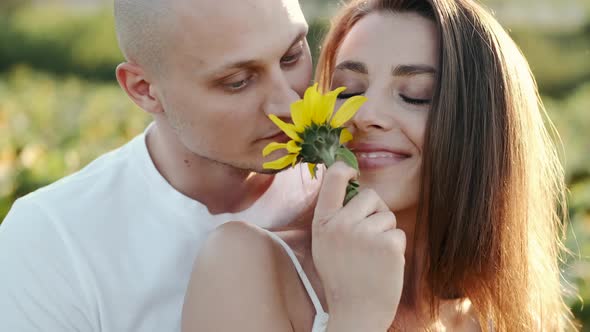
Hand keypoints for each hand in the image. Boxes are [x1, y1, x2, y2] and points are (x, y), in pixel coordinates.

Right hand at [312, 162, 405, 330]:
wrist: (356, 312)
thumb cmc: (342, 277)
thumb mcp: (324, 244)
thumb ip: (333, 218)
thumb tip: (350, 186)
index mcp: (323, 223)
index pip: (332, 180)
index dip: (344, 169)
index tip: (352, 171)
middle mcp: (341, 224)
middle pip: (370, 196)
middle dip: (375, 212)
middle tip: (369, 239)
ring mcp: (365, 233)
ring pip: (388, 215)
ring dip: (386, 232)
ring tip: (373, 257)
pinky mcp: (388, 244)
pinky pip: (399, 233)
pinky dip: (396, 248)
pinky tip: (384, 265)